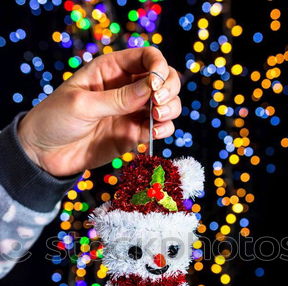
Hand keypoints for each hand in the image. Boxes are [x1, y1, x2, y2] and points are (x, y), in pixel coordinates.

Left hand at [18, 47, 180, 176]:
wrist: (44, 154)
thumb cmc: (55, 120)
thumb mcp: (83, 104)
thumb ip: (118, 98)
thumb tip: (151, 87)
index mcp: (111, 70)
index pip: (147, 57)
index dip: (158, 66)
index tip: (156, 84)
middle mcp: (126, 88)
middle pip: (164, 79)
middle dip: (169, 88)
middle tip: (159, 103)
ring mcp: (132, 112)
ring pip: (167, 104)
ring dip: (171, 109)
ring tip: (157, 118)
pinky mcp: (133, 134)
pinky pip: (159, 128)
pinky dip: (165, 129)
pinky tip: (155, 132)